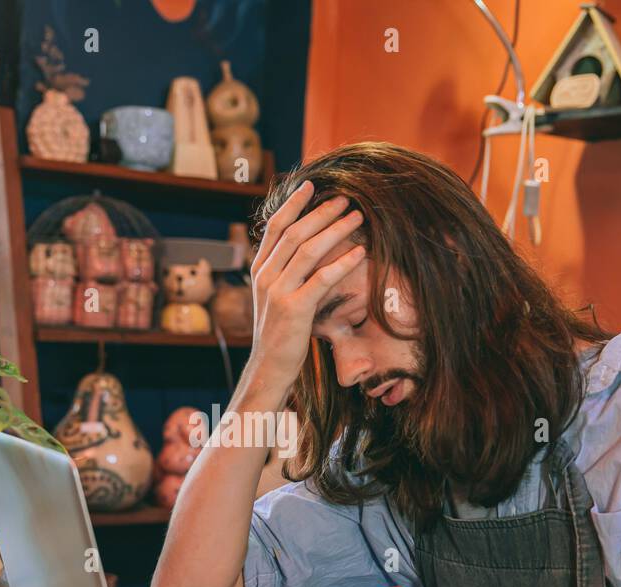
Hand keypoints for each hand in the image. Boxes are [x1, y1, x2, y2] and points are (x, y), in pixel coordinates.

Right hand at [247, 180, 364, 389]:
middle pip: (294, 233)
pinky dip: (342, 263)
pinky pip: (321, 279)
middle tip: (345, 199)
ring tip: (357, 217)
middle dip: (321, 212)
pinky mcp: (294, 309)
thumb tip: (303, 247)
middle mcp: (265, 276)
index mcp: (260, 269)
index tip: (311, 185)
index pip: (275, 227)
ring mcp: (278, 292)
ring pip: (307, 250)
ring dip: (335, 230)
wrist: (269, 366)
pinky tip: (360, 252)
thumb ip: (284, 271)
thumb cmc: (280, 332)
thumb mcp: (275, 296)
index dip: (293, 203)